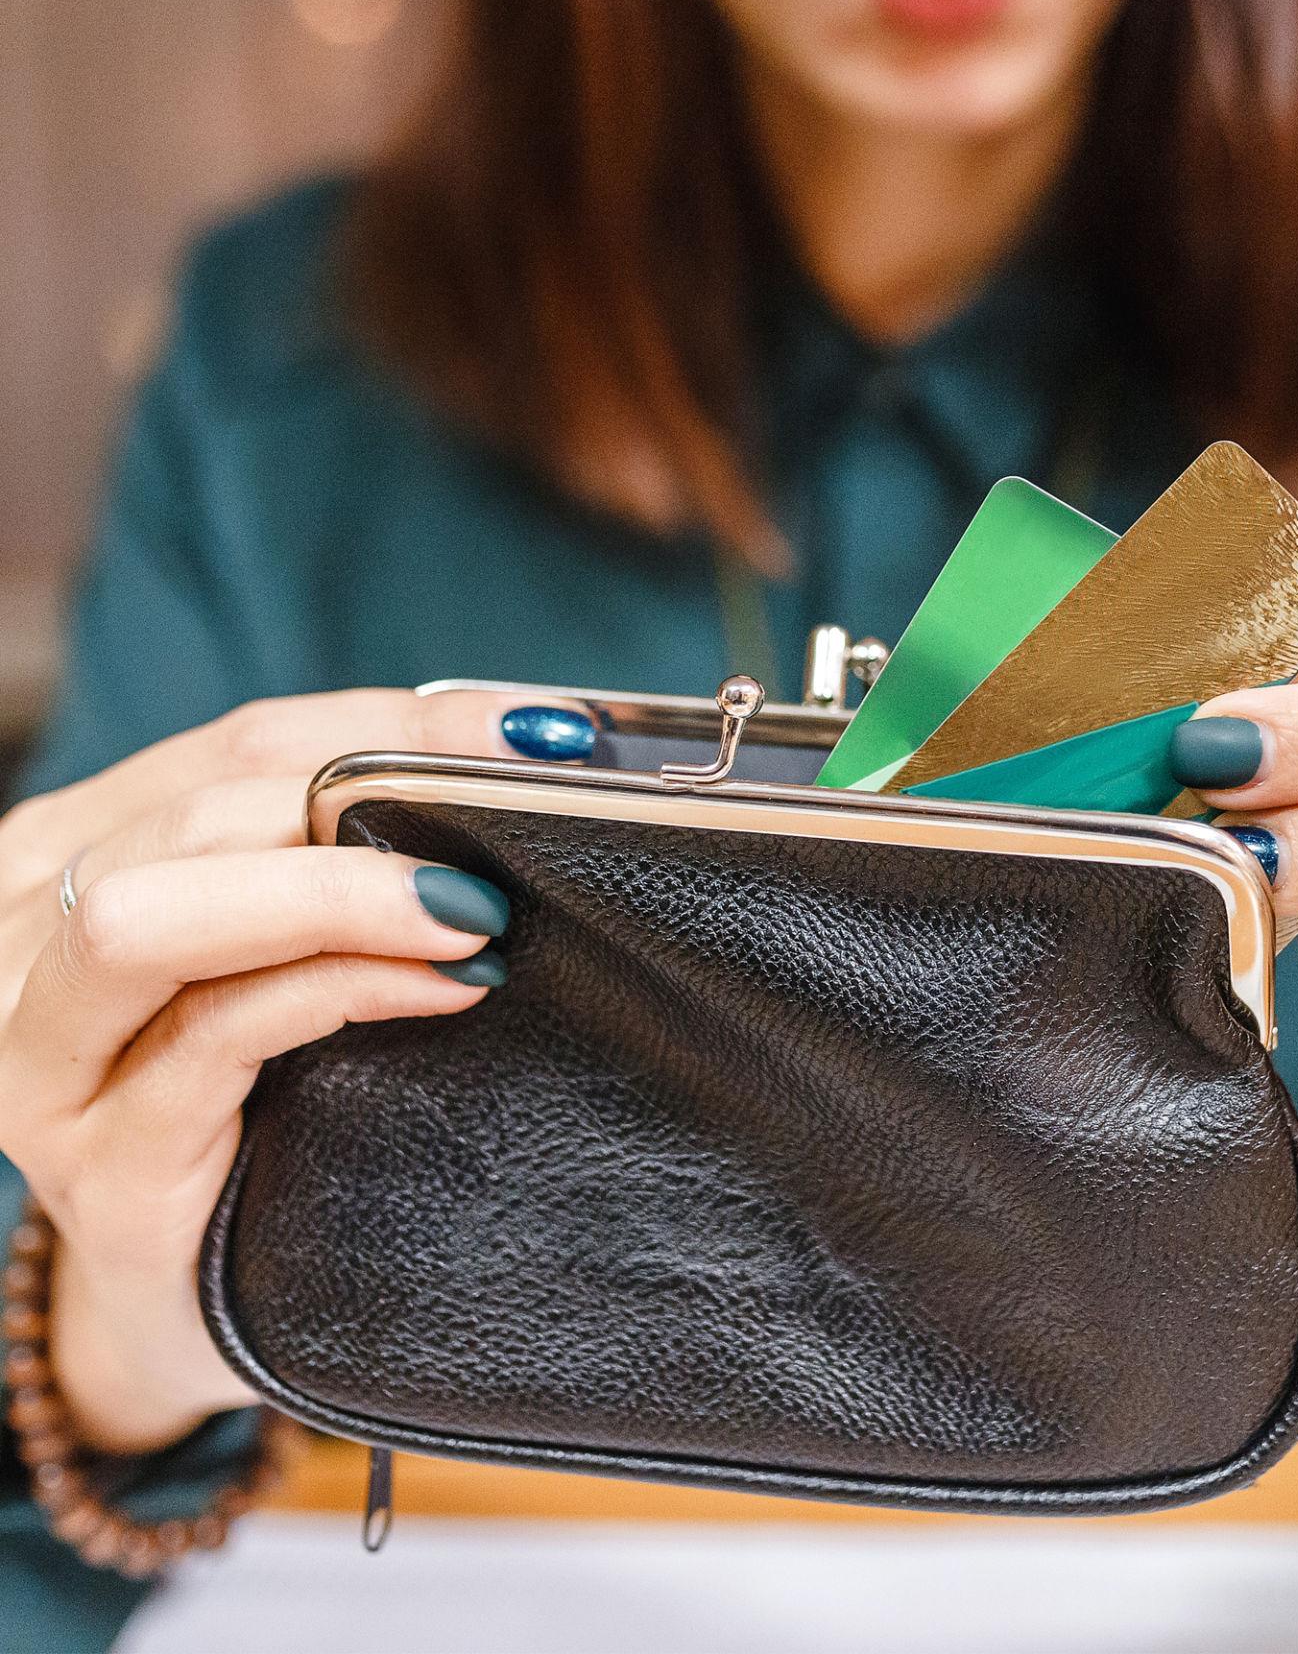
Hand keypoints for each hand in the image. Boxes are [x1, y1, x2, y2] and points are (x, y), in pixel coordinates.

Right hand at [0, 689, 590, 1454]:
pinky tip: (445, 989)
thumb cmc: (247, 1100)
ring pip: (153, 917)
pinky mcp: (102, 1167)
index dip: (386, 724)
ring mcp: (42, 1063)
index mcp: (65, 857)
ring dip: (336, 893)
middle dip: (367, 794)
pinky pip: (212, 1038)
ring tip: (470, 910)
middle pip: (196, 814)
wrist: (181, 1299)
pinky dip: (340, 991)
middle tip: (512, 811)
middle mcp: (19, 942)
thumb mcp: (273, 950)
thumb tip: (507, 755)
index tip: (522, 729)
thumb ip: (331, 855)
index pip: (234, 746)